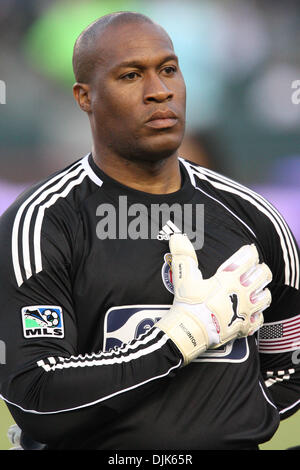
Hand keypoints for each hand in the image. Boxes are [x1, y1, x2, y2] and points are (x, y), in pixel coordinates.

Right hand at [156, 234, 271, 364]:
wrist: (189, 332)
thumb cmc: (188, 304)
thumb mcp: (184, 276)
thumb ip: (183, 254)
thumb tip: (177, 237)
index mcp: (230, 278)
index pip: (249, 259)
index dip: (249, 252)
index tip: (248, 250)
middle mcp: (242, 293)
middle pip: (263, 275)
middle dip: (260, 269)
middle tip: (254, 268)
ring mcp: (245, 311)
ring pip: (265, 297)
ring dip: (261, 291)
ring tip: (255, 289)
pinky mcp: (244, 327)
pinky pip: (259, 319)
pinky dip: (257, 314)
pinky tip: (251, 312)